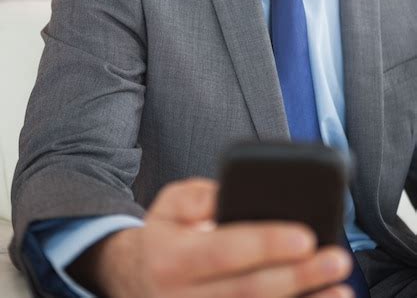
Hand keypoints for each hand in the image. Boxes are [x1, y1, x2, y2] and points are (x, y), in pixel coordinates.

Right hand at [67, 178, 353, 297]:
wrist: (134, 278)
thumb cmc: (164, 234)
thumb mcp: (171, 202)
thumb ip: (202, 196)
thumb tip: (237, 197)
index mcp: (172, 257)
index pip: (224, 251)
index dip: (265, 244)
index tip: (304, 235)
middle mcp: (183, 297)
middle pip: (249, 290)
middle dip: (298, 276)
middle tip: (336, 258)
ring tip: (340, 288)